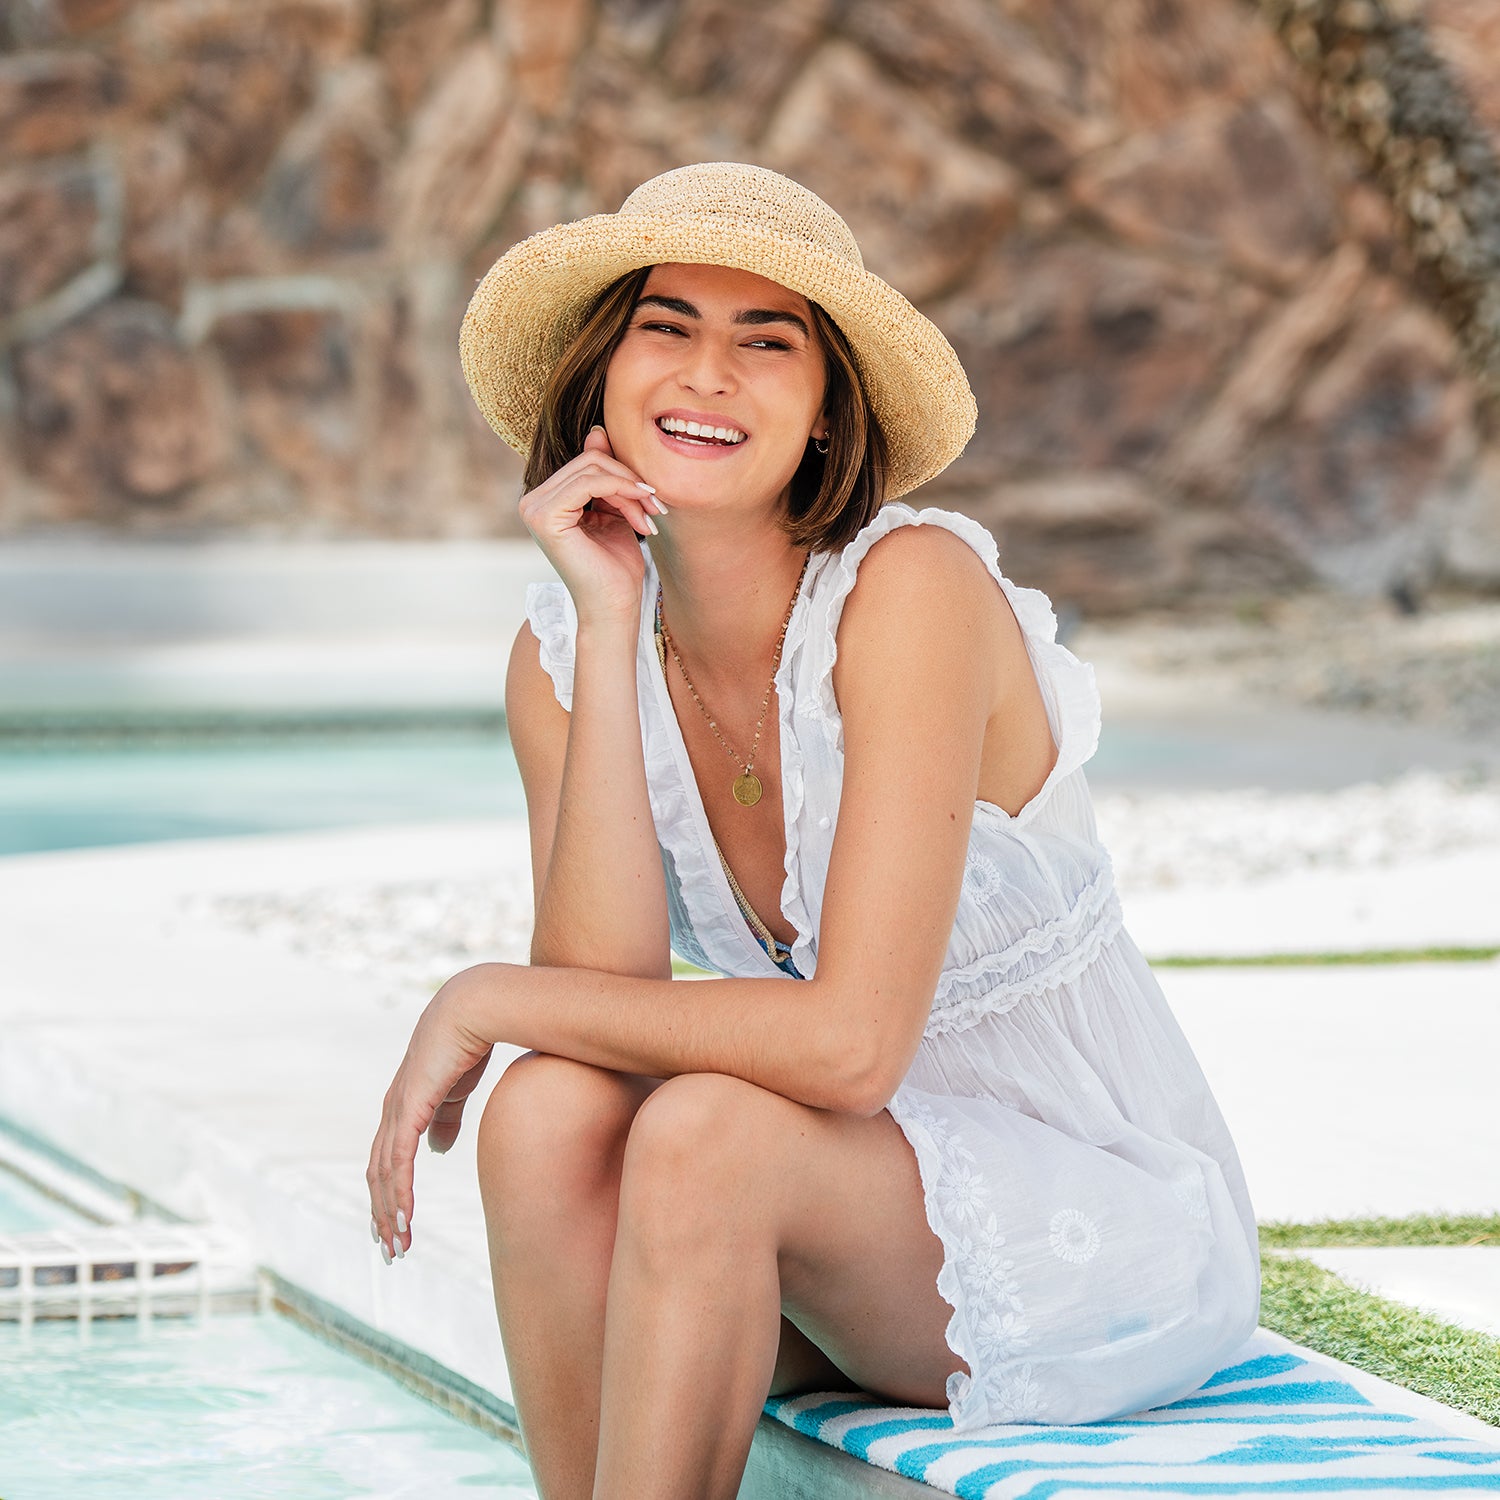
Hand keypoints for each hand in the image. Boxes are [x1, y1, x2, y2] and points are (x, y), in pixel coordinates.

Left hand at [367, 971, 494, 1259]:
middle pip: (377, 1175)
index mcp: (403, 1105)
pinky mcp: (409, 1109)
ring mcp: (397, 1110)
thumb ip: (446, 1119)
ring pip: (384, 1176)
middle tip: (392, 1251)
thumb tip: (437, 1151)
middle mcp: (392, 1110)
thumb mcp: (457, 1090)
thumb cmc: (470, 1041)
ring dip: (390, 1214)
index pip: (386, 1161)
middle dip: (383, 1215)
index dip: (388, 1196)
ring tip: (399, 1247)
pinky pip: (398, 1163)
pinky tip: (405, 1219)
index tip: (395, 1227)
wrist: (475, 1008)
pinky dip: (399, 1195)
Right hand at [519, 426, 664, 627]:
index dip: (624, 474)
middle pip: (589, 461)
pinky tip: (641, 513)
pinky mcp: (545, 517)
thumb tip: (597, 431)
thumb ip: (603, 474)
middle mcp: (532, 502)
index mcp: (545, 500)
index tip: (653, 498)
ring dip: (630, 489)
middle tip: (656, 506)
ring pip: (592, 469)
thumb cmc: (615, 567)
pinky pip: (589, 482)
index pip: (587, 462)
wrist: (614, 608)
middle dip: (629, 481)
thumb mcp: (614, 510)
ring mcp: (534, 509)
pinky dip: (622, 491)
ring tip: (651, 515)